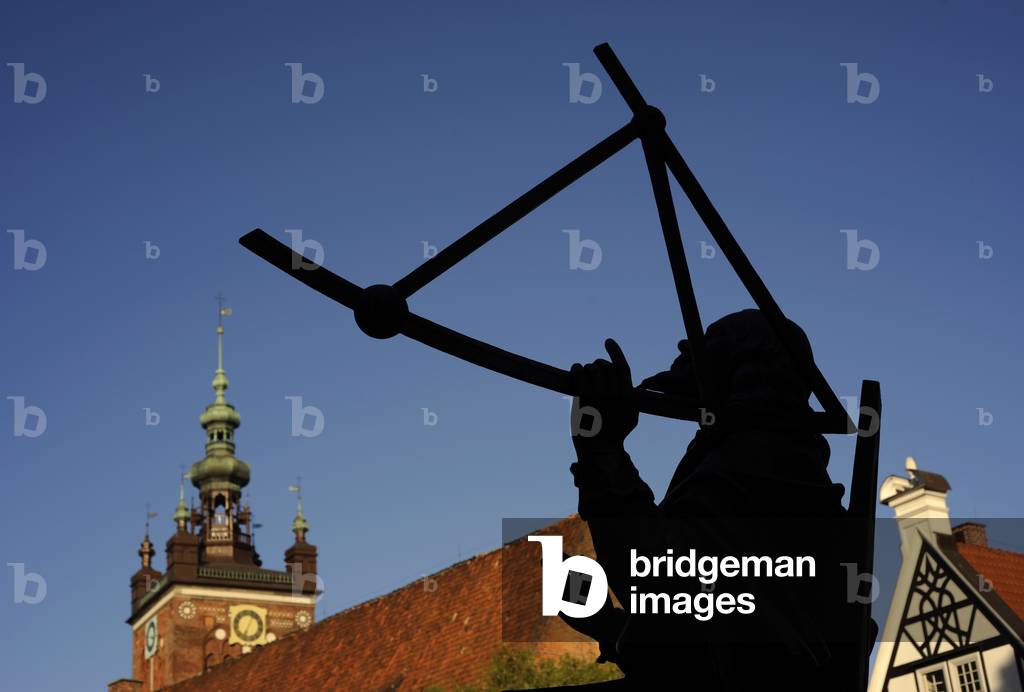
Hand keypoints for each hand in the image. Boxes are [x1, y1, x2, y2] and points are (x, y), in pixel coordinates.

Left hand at [569, 338, 638, 455]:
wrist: (599, 448)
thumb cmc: (616, 433)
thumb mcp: (632, 416)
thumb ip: (632, 399)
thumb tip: (630, 385)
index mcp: (626, 396)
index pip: (621, 366)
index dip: (615, 352)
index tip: (608, 341)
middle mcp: (612, 393)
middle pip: (605, 366)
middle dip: (599, 364)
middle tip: (595, 369)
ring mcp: (596, 394)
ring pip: (591, 368)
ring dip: (587, 368)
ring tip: (585, 375)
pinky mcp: (581, 397)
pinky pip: (578, 372)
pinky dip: (576, 368)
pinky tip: (576, 371)